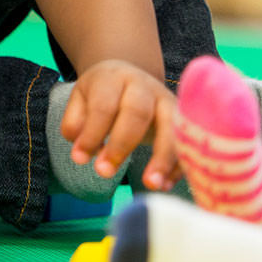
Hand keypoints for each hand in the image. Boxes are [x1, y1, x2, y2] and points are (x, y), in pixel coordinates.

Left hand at [59, 59, 179, 190]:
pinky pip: (186, 142)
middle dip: (121, 145)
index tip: (80, 159)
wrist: (131, 76)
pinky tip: (164, 185)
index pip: (104, 105)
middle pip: (137, 112)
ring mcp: (167, 101)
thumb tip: (81, 151)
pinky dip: (178, 165)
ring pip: (170, 126)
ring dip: (162, 158)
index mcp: (114, 79)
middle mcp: (144, 87)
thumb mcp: (82, 99)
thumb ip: (76, 122)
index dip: (93, 133)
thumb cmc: (103, 94)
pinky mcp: (184, 119)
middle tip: (104, 172)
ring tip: (151, 184)